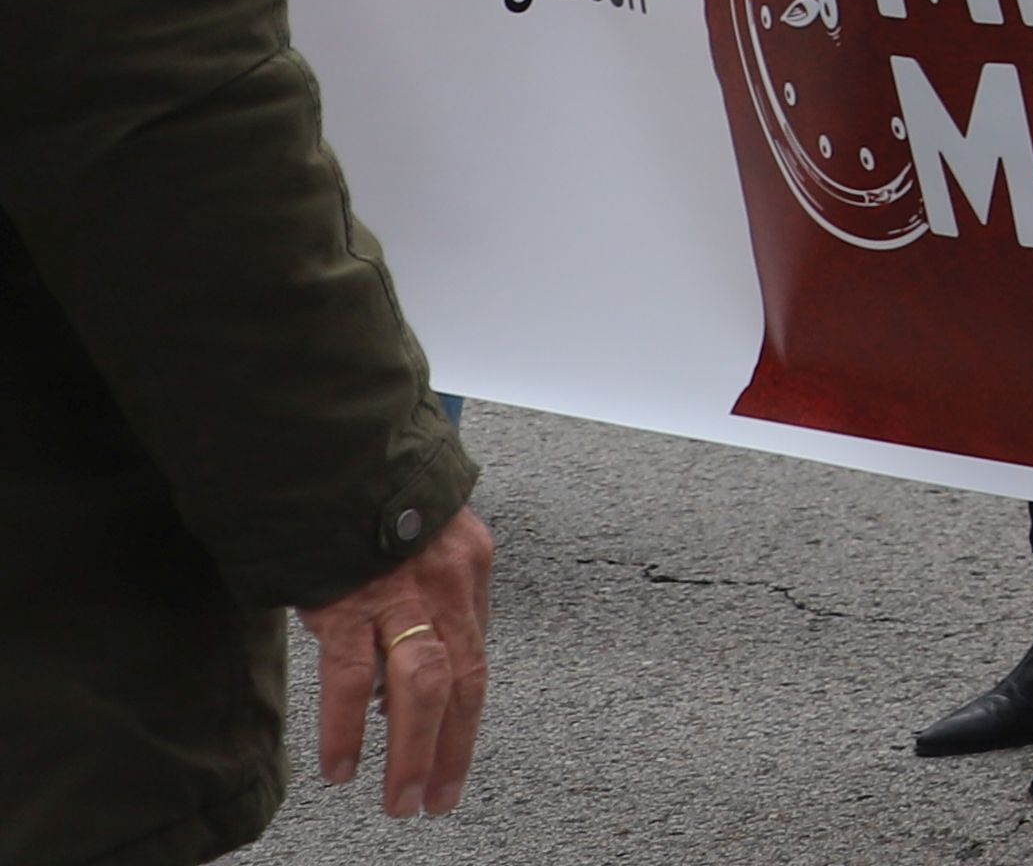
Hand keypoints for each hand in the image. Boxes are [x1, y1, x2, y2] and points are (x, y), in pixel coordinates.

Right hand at [306, 504, 492, 814]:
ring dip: (414, 752)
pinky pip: (356, 677)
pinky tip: (343, 767)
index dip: (465, 712)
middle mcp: (448, 584)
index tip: (454, 754)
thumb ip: (423, 603)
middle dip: (453, 748)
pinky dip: (352, 728)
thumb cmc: (371, 500)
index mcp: (469, 569)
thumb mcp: (420, 541)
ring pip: (424, 688)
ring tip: (401, 801)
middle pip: (463, 682)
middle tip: (438, 801)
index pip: (476, 656)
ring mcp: (401, 595)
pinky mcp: (351, 602)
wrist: (336, 451)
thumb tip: (403, 686)